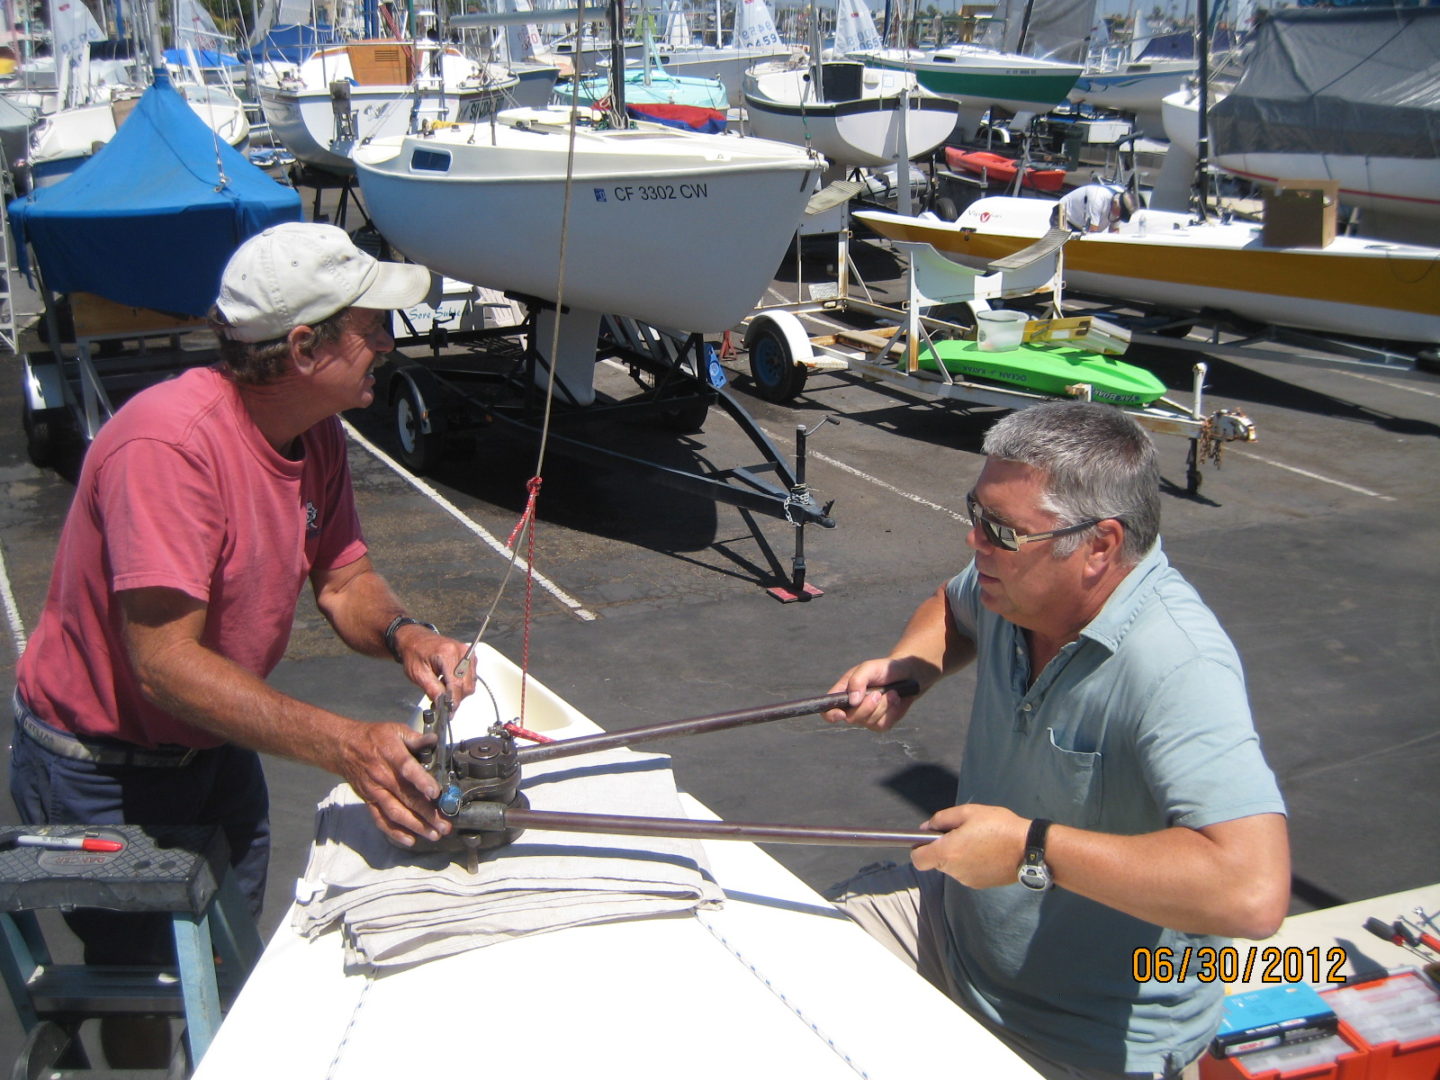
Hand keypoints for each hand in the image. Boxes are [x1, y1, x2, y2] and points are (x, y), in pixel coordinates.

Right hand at [336, 720, 451, 845]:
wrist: (344, 748)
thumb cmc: (374, 738)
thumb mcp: (395, 730)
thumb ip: (415, 738)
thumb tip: (434, 739)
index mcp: (391, 755)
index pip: (407, 769)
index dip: (422, 782)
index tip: (436, 794)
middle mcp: (383, 776)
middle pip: (406, 797)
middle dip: (427, 814)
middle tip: (445, 826)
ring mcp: (375, 791)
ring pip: (396, 813)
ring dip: (416, 826)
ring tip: (434, 834)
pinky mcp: (369, 801)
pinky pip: (381, 820)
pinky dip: (395, 832)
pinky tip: (410, 839)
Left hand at [396, 628, 477, 707]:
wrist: (416, 639)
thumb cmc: (414, 654)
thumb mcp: (418, 674)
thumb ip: (433, 690)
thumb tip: (443, 705)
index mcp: (447, 654)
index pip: (457, 684)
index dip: (453, 701)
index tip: (448, 713)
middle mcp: (462, 651)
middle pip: (467, 685)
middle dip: (456, 698)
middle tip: (443, 704)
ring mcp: (468, 652)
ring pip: (471, 682)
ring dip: (459, 692)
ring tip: (444, 691)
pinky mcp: (470, 655)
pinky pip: (471, 676)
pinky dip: (462, 684)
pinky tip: (449, 682)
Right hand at [823, 659, 922, 730]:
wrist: (908, 675)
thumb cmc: (884, 669)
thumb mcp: (869, 668)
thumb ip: (858, 680)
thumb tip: (853, 701)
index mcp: (843, 693)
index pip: (828, 710)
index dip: (831, 715)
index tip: (841, 713)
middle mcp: (852, 708)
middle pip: (851, 718)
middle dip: (866, 706)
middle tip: (878, 693)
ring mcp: (867, 718)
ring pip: (869, 721)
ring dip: (882, 705)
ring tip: (891, 692)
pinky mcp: (881, 723)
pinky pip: (883, 723)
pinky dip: (892, 711)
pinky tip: (895, 699)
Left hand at [910, 804, 1029, 888]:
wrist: (1029, 849)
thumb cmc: (998, 826)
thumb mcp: (968, 812)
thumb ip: (941, 819)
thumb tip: (926, 828)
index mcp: (947, 853)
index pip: (917, 860)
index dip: (919, 849)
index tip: (931, 838)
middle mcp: (954, 871)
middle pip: (937, 861)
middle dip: (944, 848)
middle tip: (964, 833)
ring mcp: (967, 881)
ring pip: (953, 867)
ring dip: (959, 855)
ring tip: (980, 841)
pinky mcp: (980, 885)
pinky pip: (967, 873)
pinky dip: (971, 864)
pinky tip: (988, 852)